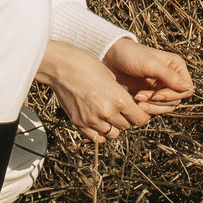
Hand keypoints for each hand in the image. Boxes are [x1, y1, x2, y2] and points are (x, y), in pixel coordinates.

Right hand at [38, 38, 191, 144]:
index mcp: (119, 99)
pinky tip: (98, 123)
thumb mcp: (110, 76)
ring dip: (113, 127)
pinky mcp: (79, 123)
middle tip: (122, 112)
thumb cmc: (86, 64)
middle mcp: (107, 112)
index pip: (140, 119)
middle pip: (126, 126)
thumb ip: (119, 94)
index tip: (138, 112)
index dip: (141, 116)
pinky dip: (100, 133)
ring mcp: (92, 120)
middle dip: (127, 119)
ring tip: (109, 117)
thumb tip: (125, 105)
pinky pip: (96, 138)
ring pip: (112, 134)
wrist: (61, 66)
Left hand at [104, 38, 193, 106]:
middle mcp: (172, 78)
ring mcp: (161, 88)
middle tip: (140, 96)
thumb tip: (187, 88)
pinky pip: (155, 108)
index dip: (173, 95)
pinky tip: (136, 103)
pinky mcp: (150, 96)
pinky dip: (147, 109)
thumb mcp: (150, 64)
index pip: (186, 88)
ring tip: (137, 100)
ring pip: (167, 107)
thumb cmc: (130, 55)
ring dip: (153, 107)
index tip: (156, 95)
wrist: (110, 57)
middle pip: (177, 100)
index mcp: (176, 67)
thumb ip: (169, 76)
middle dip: (160, 101)